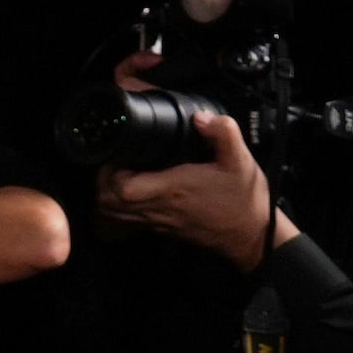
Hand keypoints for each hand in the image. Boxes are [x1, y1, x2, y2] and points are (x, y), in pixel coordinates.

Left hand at [92, 72, 277, 266]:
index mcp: (172, 190)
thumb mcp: (240, 160)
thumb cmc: (243, 200)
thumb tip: (201, 117)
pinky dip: (115, 208)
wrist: (251, 235)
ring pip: (111, 214)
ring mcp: (155, 221)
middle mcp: (158, 208)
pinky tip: (127, 192)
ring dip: (105, 194)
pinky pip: (123, 221)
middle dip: (101, 180)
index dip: (111, 170)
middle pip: (106, 201)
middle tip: (114, 161)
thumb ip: (223, 133)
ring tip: (117, 174)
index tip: (119, 153)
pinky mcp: (158, 228)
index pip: (122, 187)